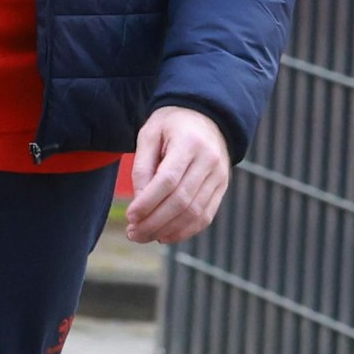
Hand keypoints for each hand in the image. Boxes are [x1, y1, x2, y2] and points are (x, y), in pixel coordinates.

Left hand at [125, 106, 230, 244]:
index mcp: (188, 143)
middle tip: (133, 234)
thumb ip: (143, 166)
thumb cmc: (170, 124)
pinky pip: (206, 215)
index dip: (148, 202)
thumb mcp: (149, 134)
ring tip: (144, 236)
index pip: (168, 180)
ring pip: (195, 213)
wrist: (205, 116)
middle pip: (182, 201)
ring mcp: (220, 177)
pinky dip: (185, 230)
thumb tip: (139, 201)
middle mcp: (209, 162)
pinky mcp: (222, 188)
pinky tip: (165, 235)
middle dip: (155, 222)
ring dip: (168, 230)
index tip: (130, 216)